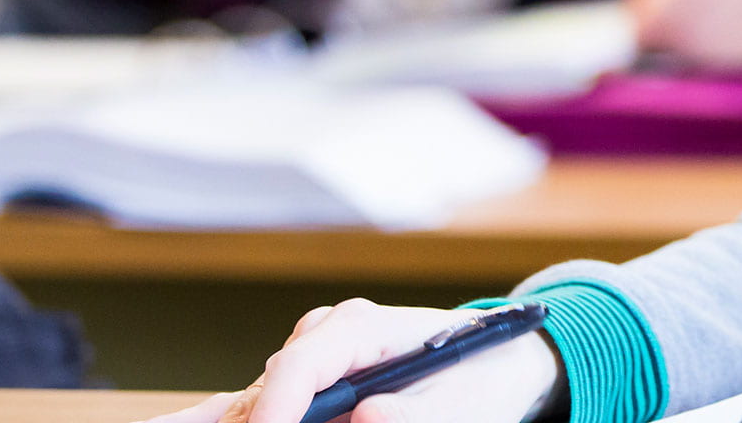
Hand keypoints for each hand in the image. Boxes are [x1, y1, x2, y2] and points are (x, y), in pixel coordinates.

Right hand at [140, 299, 560, 422]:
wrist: (494, 362)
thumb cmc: (480, 378)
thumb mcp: (464, 404)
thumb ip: (417, 413)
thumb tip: (367, 414)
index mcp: (362, 328)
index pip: (299, 367)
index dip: (276, 410)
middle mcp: (327, 335)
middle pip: (269, 387)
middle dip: (257, 420)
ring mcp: (315, 356)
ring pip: (259, 398)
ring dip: (248, 420)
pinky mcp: (312, 380)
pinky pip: (268, 405)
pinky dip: (256, 418)